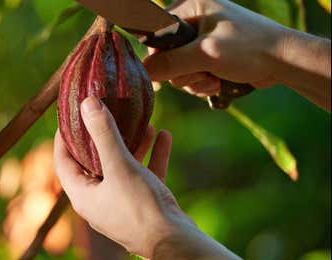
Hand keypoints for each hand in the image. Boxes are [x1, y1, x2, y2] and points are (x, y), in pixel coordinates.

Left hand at [54, 96, 192, 258]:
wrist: (176, 245)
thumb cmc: (140, 208)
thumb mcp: (120, 166)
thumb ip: (103, 134)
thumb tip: (87, 103)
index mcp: (83, 195)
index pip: (63, 161)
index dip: (64, 137)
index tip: (70, 115)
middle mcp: (99, 201)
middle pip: (94, 162)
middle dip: (103, 136)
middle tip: (106, 112)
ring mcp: (122, 204)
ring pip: (122, 167)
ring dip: (131, 144)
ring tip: (142, 121)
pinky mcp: (144, 205)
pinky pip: (144, 175)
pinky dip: (151, 156)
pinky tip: (163, 135)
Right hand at [142, 0, 291, 96]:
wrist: (285, 62)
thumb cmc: (250, 48)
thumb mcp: (207, 54)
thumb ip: (171, 63)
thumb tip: (143, 72)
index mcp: (191, 6)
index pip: (155, 33)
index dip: (157, 57)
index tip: (166, 73)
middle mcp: (193, 20)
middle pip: (165, 55)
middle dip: (182, 72)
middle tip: (202, 74)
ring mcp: (201, 39)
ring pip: (177, 69)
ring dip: (193, 81)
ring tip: (213, 80)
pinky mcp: (209, 56)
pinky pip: (190, 75)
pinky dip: (201, 83)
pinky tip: (217, 83)